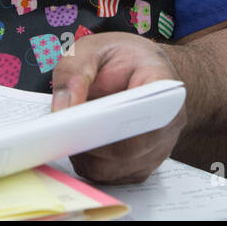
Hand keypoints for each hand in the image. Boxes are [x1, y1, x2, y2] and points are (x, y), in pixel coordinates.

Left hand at [50, 32, 186, 184]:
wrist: (140, 70)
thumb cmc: (120, 59)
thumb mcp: (92, 49)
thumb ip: (74, 71)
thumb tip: (62, 110)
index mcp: (161, 84)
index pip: (146, 109)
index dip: (115, 121)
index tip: (84, 120)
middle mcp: (166, 122)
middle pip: (127, 149)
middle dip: (90, 143)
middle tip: (60, 132)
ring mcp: (156, 148)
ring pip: (115, 168)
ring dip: (86, 157)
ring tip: (66, 135)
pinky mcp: (140, 166)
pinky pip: (110, 176)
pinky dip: (89, 164)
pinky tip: (76, 144)